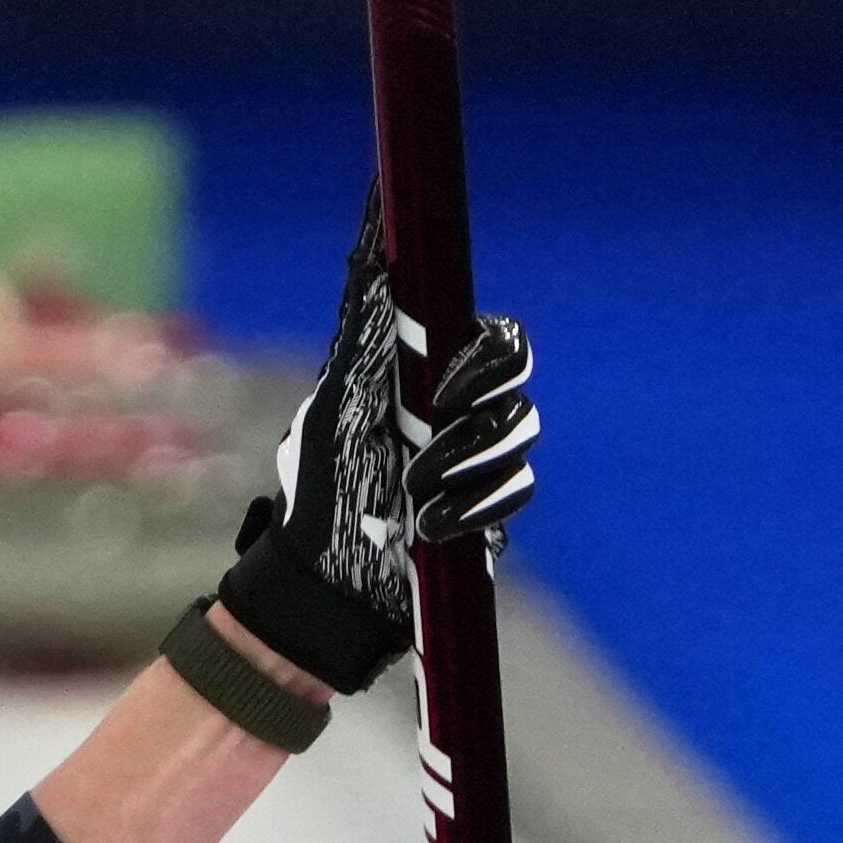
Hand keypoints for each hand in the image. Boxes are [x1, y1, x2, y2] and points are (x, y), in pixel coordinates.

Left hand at [213, 214, 543, 693]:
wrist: (329, 578)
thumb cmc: (323, 485)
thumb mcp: (334, 411)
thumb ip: (361, 342)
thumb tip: (374, 264)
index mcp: (430, 370)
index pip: (486, 332)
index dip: (486, 342)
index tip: (452, 375)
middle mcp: (465, 404)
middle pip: (518, 372)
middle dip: (483, 391)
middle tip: (443, 410)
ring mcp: (484, 452)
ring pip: (519, 432)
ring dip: (464, 459)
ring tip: (412, 487)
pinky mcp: (495, 503)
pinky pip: (515, 490)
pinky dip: (471, 508)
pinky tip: (429, 527)